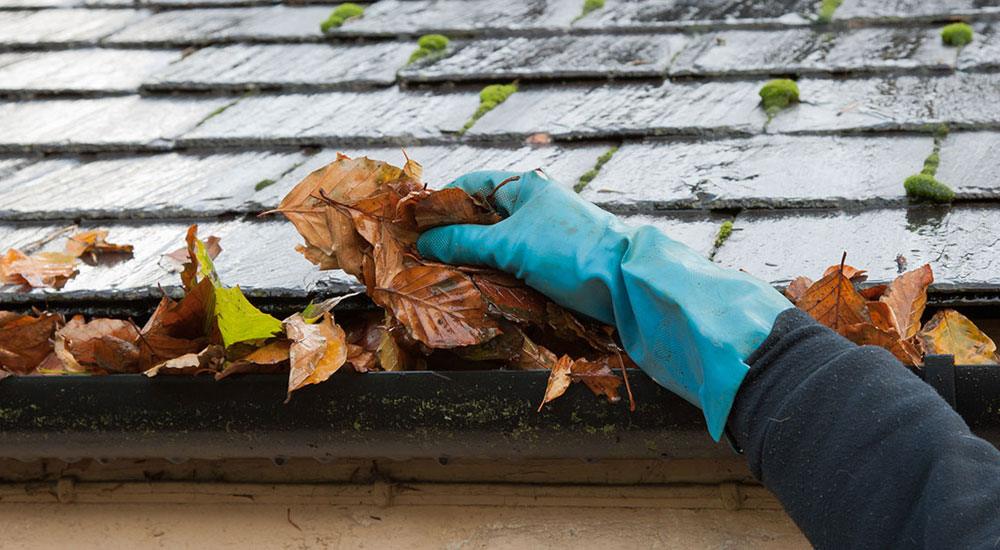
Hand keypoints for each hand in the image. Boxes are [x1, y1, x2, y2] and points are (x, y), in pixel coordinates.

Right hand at [418, 170, 790, 439]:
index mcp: (525, 187)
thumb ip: (463, 243)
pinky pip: (512, 266)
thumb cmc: (570, 251)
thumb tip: (422, 243)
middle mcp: (534, 206)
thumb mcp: (510, 245)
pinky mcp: (553, 265)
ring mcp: (544, 236)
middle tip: (419, 258)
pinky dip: (493, 276)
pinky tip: (476, 290)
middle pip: (480, 217)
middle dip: (451, 236)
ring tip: (441, 277)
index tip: (410, 226)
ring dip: (471, 260)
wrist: (629, 284)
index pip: (470, 186)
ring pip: (495, 245)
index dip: (439, 203)